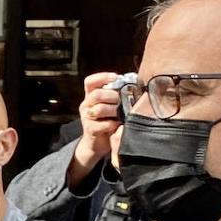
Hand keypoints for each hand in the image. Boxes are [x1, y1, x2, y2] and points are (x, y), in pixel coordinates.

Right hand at [69, 73, 124, 187]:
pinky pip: (104, 124)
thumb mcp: (110, 105)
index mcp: (90, 96)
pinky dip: (113, 124)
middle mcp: (86, 105)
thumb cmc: (108, 120)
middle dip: (112, 96)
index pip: (90, 81)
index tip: (115, 78)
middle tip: (121, 101)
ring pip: (99, 109)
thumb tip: (134, 81)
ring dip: (114, 110)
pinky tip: (118, 125)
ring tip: (121, 114)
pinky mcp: (90, 130)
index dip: (102, 77)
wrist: (98, 143)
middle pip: (97, 94)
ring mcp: (86, 118)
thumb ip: (116, 94)